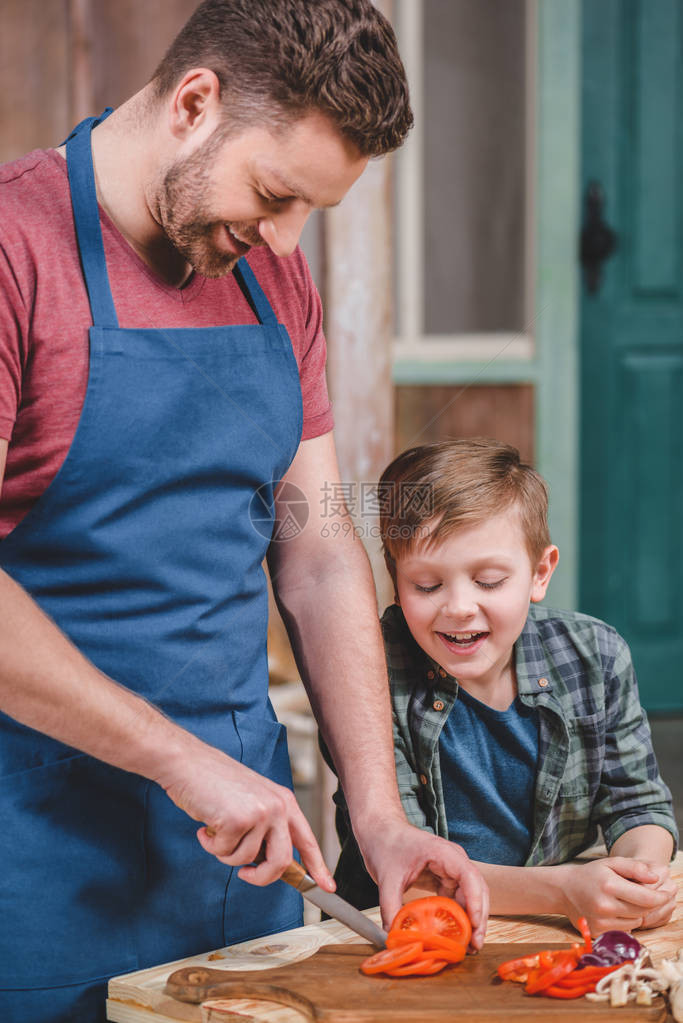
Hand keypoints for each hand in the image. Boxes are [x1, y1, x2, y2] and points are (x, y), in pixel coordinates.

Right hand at [157, 735, 334, 890]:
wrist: (188, 763)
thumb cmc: (215, 784)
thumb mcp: (252, 801)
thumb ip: (266, 828)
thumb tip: (270, 864)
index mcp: (284, 801)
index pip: (307, 840)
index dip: (318, 867)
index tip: (327, 887)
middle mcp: (277, 806)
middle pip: (281, 862)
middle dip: (261, 877)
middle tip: (245, 874)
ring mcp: (259, 813)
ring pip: (246, 860)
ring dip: (225, 852)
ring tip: (216, 828)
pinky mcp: (237, 820)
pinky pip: (224, 853)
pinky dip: (210, 845)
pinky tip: (205, 825)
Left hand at [357, 818, 488, 948]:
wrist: (381, 831)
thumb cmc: (386, 844)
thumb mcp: (387, 877)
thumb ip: (390, 907)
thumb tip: (393, 936)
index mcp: (443, 853)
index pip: (469, 876)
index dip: (475, 901)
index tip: (474, 924)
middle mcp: (453, 860)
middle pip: (477, 889)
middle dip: (479, 917)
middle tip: (475, 945)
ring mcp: (450, 870)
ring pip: (470, 897)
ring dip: (472, 920)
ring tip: (469, 946)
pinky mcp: (444, 879)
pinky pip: (457, 899)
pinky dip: (459, 917)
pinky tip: (456, 935)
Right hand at [562, 856, 673, 933]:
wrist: (563, 890)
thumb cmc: (590, 874)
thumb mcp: (611, 863)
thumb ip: (635, 867)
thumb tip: (656, 879)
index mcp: (609, 886)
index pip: (646, 899)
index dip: (661, 897)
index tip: (668, 893)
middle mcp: (605, 906)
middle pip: (643, 911)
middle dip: (650, 904)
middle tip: (650, 895)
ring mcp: (601, 922)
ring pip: (636, 921)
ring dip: (637, 912)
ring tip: (627, 901)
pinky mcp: (599, 933)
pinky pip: (625, 929)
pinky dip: (627, 921)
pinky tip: (618, 910)